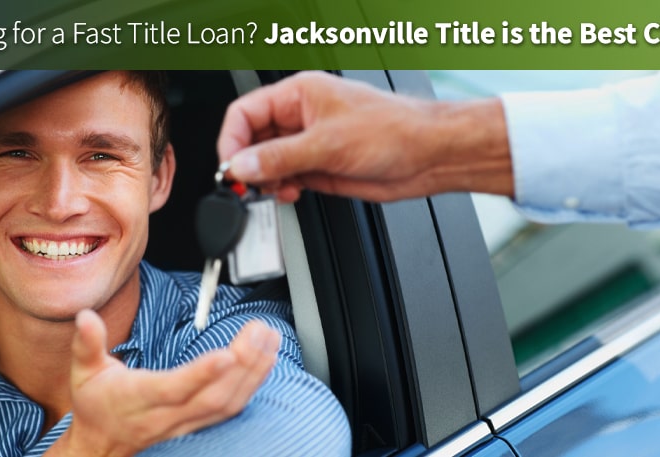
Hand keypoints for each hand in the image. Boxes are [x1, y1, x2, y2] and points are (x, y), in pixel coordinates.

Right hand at [45, 310, 280, 456]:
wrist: (100, 445)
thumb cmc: (95, 404)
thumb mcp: (83, 371)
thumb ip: (87, 344)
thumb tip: (85, 317)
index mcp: (137, 398)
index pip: (173, 388)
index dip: (201, 374)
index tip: (226, 354)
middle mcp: (166, 415)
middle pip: (211, 396)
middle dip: (242, 365)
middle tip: (259, 332)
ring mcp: (185, 423)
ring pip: (227, 405)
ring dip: (254, 373)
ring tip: (270, 341)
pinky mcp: (198, 424)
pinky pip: (231, 409)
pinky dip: (252, 385)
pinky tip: (266, 361)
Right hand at [217, 71, 514, 202]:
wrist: (427, 156)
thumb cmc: (393, 130)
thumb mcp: (328, 143)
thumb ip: (279, 156)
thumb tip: (241, 165)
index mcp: (299, 95)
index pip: (246, 112)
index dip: (232, 140)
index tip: (231, 167)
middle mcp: (301, 117)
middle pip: (253, 139)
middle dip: (248, 164)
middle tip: (248, 185)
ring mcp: (310, 144)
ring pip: (268, 162)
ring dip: (265, 180)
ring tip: (274, 190)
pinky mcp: (320, 167)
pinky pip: (287, 178)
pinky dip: (282, 189)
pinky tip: (290, 194)